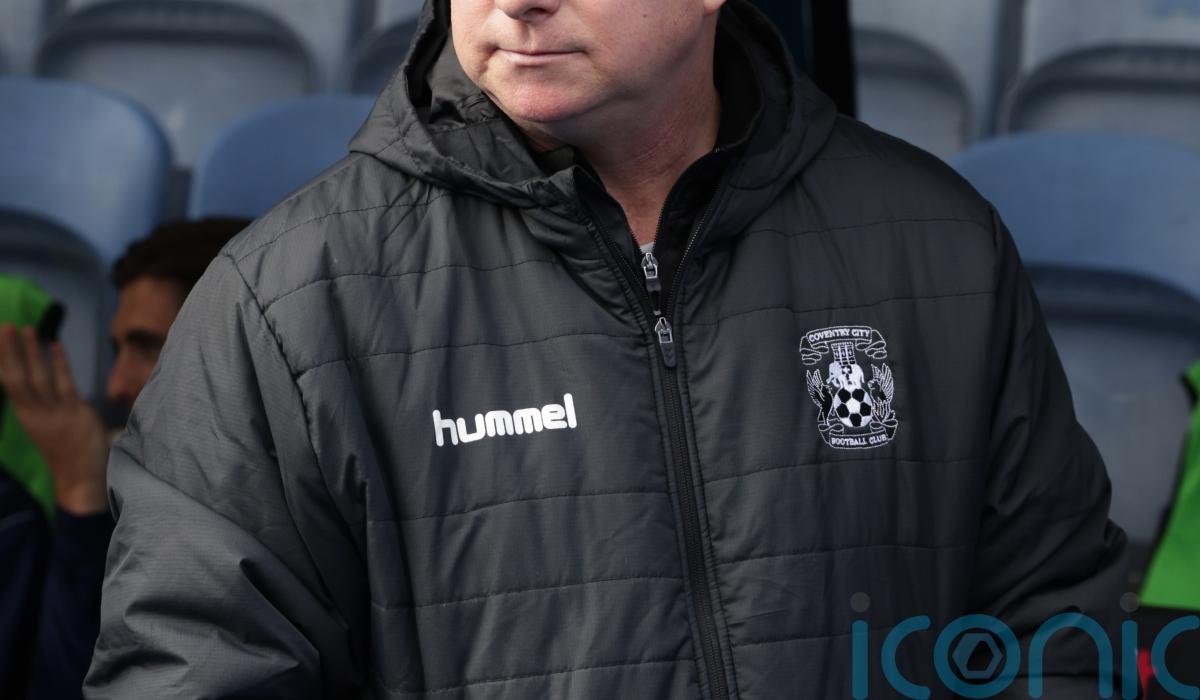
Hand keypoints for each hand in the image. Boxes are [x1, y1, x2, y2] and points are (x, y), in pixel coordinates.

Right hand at [0, 324, 108, 514]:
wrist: (81, 480)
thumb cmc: (68, 453)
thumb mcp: (51, 427)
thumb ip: (48, 408)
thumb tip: (51, 387)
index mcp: (26, 415)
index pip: (8, 382)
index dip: (2, 361)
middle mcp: (34, 412)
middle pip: (15, 376)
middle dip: (8, 351)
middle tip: (3, 326)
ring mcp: (53, 412)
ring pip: (35, 377)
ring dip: (30, 351)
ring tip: (25, 328)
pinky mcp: (74, 412)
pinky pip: (64, 382)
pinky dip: (59, 363)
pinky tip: (55, 345)